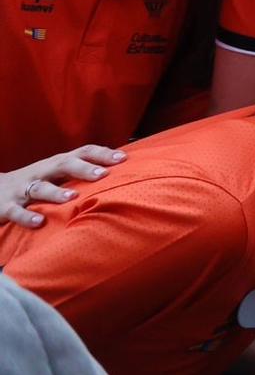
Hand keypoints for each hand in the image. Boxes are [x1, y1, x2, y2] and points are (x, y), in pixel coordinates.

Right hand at [0, 144, 124, 226]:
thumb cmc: (32, 182)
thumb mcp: (55, 174)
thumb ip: (79, 172)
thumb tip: (117, 171)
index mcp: (55, 164)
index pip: (81, 152)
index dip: (102, 154)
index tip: (123, 158)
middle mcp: (41, 172)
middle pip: (62, 164)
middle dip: (83, 168)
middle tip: (102, 174)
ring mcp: (22, 189)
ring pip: (39, 187)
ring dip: (56, 191)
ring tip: (73, 196)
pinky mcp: (6, 206)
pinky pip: (16, 211)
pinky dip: (27, 216)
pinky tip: (39, 222)